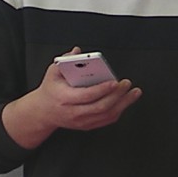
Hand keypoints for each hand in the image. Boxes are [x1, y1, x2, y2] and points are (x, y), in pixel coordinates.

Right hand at [1, 47, 142, 147]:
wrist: (43, 112)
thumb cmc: (51, 90)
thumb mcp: (53, 72)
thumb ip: (65, 60)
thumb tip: (77, 51)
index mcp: (65, 98)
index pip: (86, 96)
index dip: (102, 89)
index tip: (114, 82)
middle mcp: (74, 112)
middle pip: (100, 107)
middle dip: (117, 95)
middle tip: (126, 84)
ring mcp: (81, 121)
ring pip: (106, 115)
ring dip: (123, 104)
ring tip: (134, 92)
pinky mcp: (87, 125)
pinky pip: (106, 120)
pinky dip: (119, 110)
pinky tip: (126, 101)